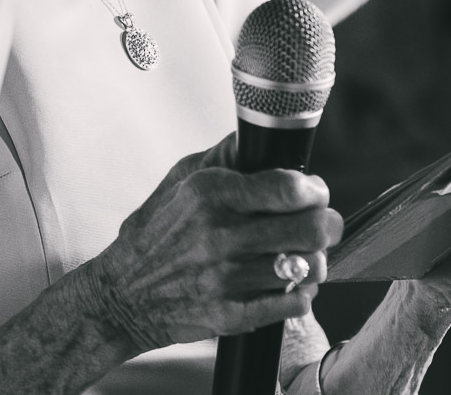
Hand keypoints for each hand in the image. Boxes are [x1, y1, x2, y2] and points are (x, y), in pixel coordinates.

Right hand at [84, 135, 344, 350]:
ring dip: (314, 260)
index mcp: (211, 195)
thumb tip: (260, 136)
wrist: (122, 294)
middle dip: (328, 224)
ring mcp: (227, 279)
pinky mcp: (231, 315)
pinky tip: (289, 283)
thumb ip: (225, 156)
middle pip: (311, 229)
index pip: (290, 189)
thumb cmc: (155, 234)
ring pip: (309, 267)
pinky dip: (301, 293)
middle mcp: (220, 236)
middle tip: (323, 223)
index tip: (314, 191)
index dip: (315, 190)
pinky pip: (294, 303)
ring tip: (302, 255)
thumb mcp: (180, 180)